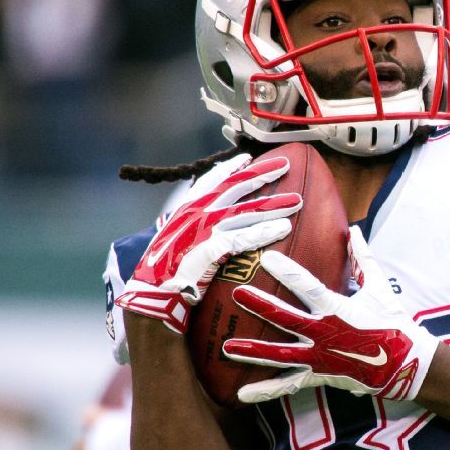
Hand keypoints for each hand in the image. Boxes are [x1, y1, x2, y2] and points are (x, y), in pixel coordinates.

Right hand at [115, 154, 301, 333]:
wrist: (152, 291)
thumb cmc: (165, 269)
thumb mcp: (176, 238)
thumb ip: (193, 226)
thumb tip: (211, 223)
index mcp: (187, 208)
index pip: (211, 179)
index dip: (231, 167)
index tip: (248, 157)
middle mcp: (197, 212)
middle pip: (236, 186)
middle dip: (262, 173)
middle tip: (285, 164)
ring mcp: (204, 228)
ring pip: (247, 211)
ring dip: (274, 204)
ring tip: (297, 200)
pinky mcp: (212, 247)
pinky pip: (245, 237)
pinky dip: (266, 232)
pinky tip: (285, 228)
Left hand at [224, 226, 439, 402]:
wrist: (405, 364)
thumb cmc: (392, 322)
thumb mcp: (379, 287)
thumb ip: (363, 259)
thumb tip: (354, 230)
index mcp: (337, 308)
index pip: (306, 285)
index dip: (285, 270)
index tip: (265, 258)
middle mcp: (324, 333)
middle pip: (285, 317)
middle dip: (260, 304)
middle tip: (237, 292)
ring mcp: (319, 357)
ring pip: (280, 354)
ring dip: (252, 350)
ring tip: (227, 347)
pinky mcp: (319, 376)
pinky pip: (288, 384)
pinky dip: (266, 390)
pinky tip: (242, 394)